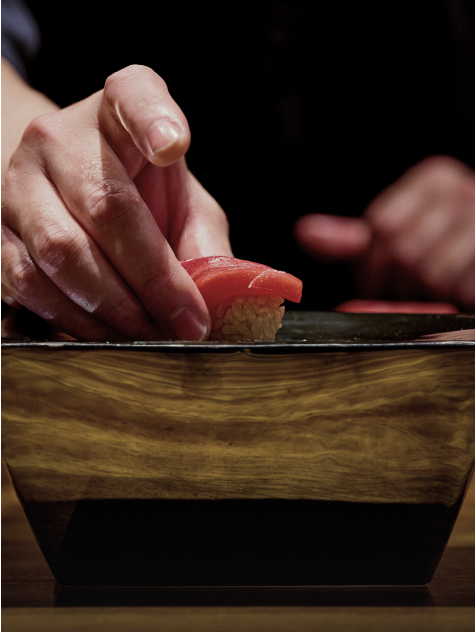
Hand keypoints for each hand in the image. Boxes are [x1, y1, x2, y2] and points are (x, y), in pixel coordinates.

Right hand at [1, 63, 231, 340]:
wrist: (67, 194)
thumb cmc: (138, 198)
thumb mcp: (182, 205)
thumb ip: (203, 242)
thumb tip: (215, 300)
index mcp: (115, 114)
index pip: (132, 96)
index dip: (152, 118)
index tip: (175, 145)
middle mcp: (58, 139)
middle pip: (104, 205)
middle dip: (153, 279)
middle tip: (186, 322)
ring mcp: (18, 183)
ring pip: (61, 253)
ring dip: (115, 310)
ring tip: (153, 336)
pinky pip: (29, 283)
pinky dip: (75, 319)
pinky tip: (110, 334)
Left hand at [293, 156, 474, 309]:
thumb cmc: (443, 262)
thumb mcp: (395, 245)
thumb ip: (354, 240)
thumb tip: (305, 232)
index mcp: (435, 182)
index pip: (383, 225)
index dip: (374, 266)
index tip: (380, 283)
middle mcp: (464, 191)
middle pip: (403, 249)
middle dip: (400, 285)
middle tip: (411, 295)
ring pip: (431, 269)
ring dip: (431, 295)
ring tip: (440, 294)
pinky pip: (461, 285)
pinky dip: (457, 299)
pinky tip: (462, 294)